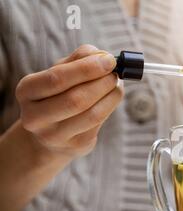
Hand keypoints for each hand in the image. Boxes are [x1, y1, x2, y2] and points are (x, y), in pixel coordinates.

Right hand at [15, 44, 123, 158]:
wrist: (52, 132)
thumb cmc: (58, 94)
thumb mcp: (60, 72)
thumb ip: (79, 59)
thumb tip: (103, 56)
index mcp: (27, 91)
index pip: (57, 79)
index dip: (87, 69)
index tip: (109, 60)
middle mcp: (35, 117)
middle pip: (76, 99)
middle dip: (102, 83)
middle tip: (115, 73)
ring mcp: (55, 135)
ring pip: (91, 114)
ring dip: (111, 96)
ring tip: (117, 84)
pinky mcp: (75, 145)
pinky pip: (99, 123)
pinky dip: (110, 107)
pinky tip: (112, 97)